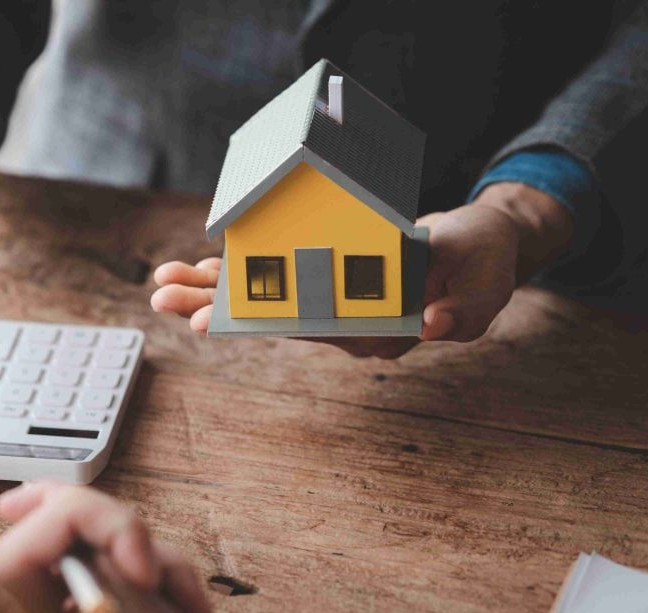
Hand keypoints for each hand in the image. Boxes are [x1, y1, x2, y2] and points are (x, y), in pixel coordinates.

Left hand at [150, 183, 572, 357]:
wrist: (482, 246)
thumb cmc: (485, 260)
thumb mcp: (486, 283)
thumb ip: (463, 310)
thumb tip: (431, 327)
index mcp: (379, 329)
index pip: (307, 329)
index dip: (255, 323)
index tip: (208, 322)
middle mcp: (346, 324)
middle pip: (269, 318)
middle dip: (213, 310)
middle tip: (161, 302)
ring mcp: (333, 304)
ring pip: (265, 301)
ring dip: (212, 293)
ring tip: (162, 286)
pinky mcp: (329, 281)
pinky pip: (278, 280)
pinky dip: (239, 273)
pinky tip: (199, 270)